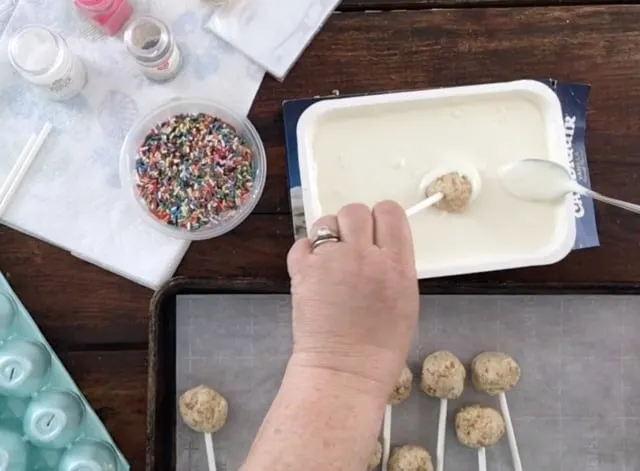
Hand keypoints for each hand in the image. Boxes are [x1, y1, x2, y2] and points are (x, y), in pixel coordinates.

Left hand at [287, 202, 418, 397]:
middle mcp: (364, 255)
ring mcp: (330, 261)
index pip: (390, 212)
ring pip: (326, 223)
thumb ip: (394, 265)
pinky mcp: (303, 271)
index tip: (377, 232)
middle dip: (354, 225)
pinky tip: (314, 272)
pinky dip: (306, 254)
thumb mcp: (406, 298)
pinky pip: (302, 244)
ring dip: (329, 237)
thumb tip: (379, 244)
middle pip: (356, 211)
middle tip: (351, 247)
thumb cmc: (382, 344)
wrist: (345, 370)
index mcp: (396, 263)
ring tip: (330, 261)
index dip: (382, 219)